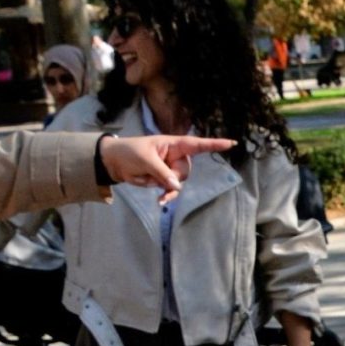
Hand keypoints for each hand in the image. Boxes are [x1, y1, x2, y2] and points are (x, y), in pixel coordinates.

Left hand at [103, 134, 232, 201]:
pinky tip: (159, 201)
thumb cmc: (129, 152)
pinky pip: (171, 190)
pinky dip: (165, 195)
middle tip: (154, 175)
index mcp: (173, 144)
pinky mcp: (164, 179)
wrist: (113, 162)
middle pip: (185, 171)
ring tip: (150, 184)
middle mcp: (175, 156)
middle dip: (172, 177)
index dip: (214, 144)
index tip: (232, 143)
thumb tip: (177, 187)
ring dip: (165, 187)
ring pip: (178, 182)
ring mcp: (170, 168)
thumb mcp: (145, 160)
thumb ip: (162, 172)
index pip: (197, 144)